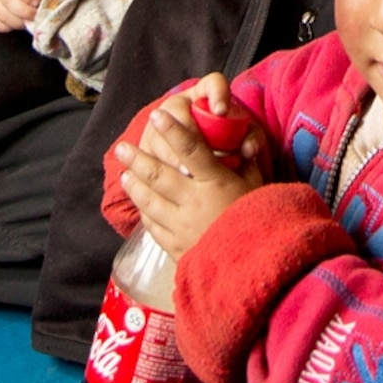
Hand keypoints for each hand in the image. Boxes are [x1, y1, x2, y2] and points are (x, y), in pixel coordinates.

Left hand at [121, 74, 264, 259]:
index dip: (172, 130)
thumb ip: (245, 163)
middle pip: (159, 174)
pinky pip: (153, 226)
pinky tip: (139, 204)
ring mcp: (181, 226)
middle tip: (122, 147)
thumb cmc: (260, 220)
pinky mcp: (176, 247)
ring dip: (135, 185)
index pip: (190, 149)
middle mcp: (194, 201)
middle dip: (137, 158)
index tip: (158, 115)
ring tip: (125, 173)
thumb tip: (242, 142)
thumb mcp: (257, 186)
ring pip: (149, 200)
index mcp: (216, 182)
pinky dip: (144, 212)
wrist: (255, 267)